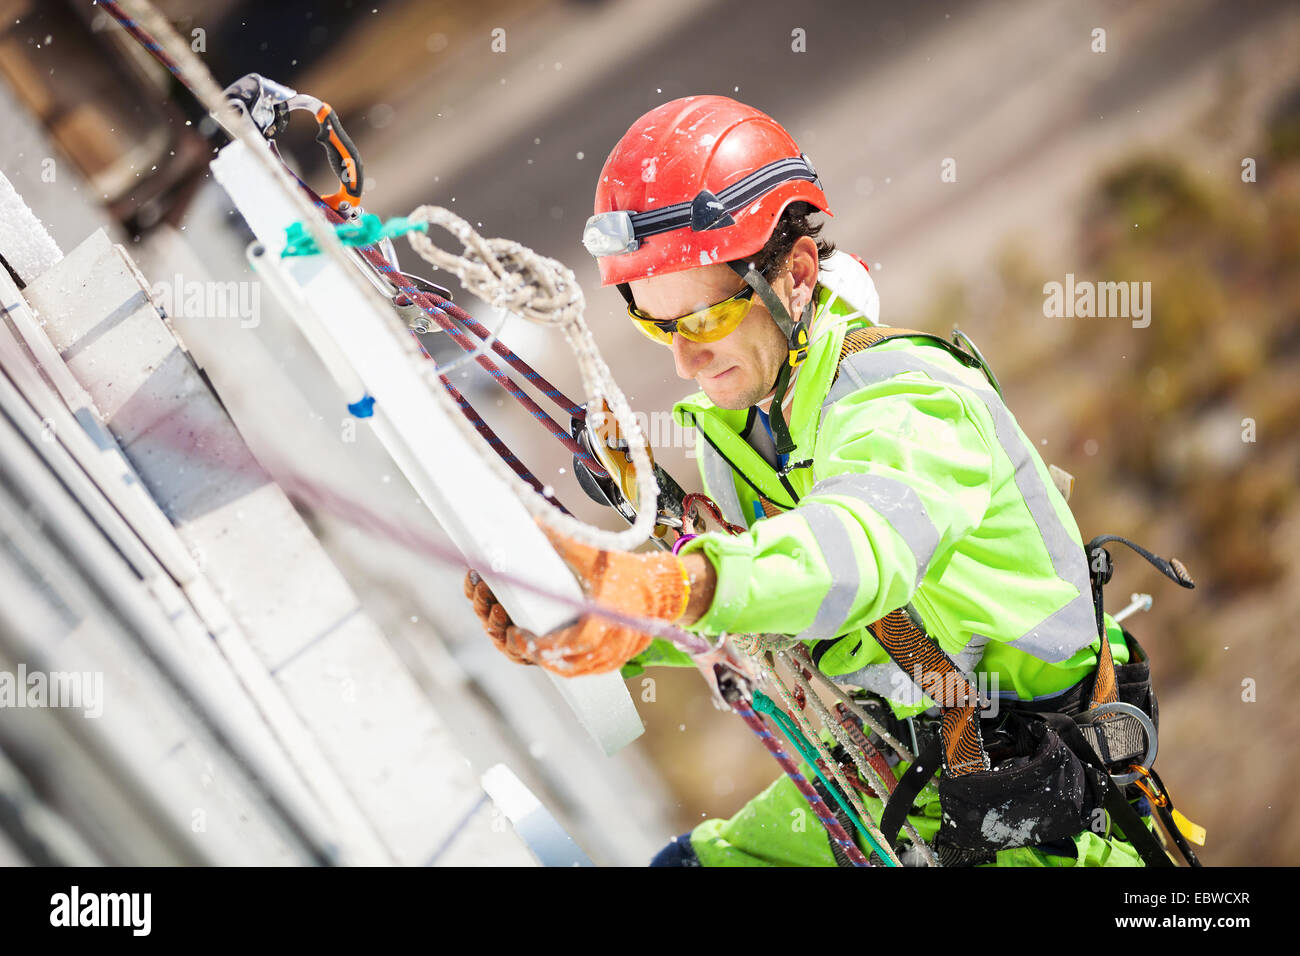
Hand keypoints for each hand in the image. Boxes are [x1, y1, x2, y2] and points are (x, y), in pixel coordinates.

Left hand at [461, 523, 699, 675]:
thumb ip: (564, 541)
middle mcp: (612, 643)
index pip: (568, 644)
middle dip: (536, 654)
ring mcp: (616, 655)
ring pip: (576, 670)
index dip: (539, 646)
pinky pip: (588, 669)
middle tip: (515, 638)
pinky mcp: (619, 659)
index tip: (517, 634)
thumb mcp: (595, 553)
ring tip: (529, 645)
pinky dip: (568, 664)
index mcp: (604, 618)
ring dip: (549, 660)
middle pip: (567, 663)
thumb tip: (534, 522)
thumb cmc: (627, 571)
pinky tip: (552, 653)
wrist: (662, 588)